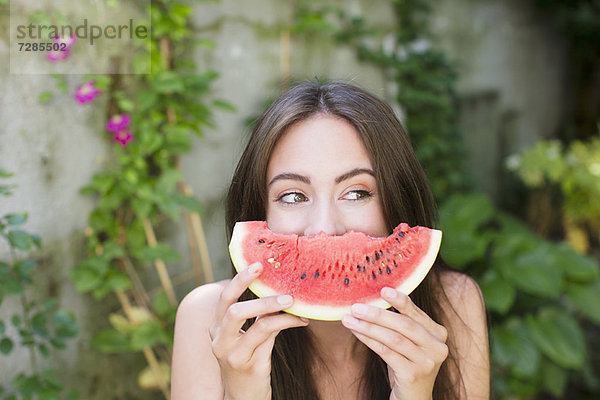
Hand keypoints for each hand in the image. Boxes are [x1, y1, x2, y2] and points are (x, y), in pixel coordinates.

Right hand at [209, 262, 308, 399]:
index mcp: (216, 328)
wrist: (244, 399)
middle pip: (231, 306)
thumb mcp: (247, 338)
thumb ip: (256, 317)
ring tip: (291, 299)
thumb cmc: (249, 363)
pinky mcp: (247, 364)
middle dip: (246, 284)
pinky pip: (267, 334)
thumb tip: (278, 289)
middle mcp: (218, 339)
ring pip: (249, 319)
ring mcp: (231, 353)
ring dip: (271, 305)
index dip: (240, 279)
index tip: (257, 263)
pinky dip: (285, 322)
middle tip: (264, 270)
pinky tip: (300, 320)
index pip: (225, 298)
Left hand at [342, 287, 448, 399]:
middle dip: (377, 314)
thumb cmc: (407, 363)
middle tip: (356, 306)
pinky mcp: (413, 375)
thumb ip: (402, 322)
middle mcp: (437, 347)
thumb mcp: (410, 342)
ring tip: (349, 319)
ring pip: (393, 338)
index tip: (383, 289)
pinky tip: (356, 332)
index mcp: (439, 333)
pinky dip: (369, 340)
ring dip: (368, 327)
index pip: (416, 313)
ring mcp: (426, 362)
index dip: (400, 300)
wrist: (413, 398)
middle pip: (404, 325)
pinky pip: (386, 352)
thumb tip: (375, 299)